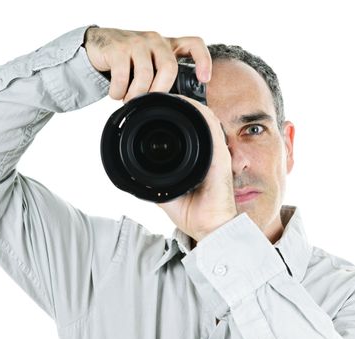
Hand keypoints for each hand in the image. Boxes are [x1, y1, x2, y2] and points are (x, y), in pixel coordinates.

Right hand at [83, 26, 211, 102]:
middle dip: (159, 91)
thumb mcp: (150, 65)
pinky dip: (119, 91)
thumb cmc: (128, 60)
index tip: (204, 80)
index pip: (194, 44)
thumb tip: (172, 105)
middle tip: (148, 102)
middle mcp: (156, 41)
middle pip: (169, 68)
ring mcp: (137, 42)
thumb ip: (162, 77)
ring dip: (136, 95)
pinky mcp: (118, 48)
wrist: (98, 45)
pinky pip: (123, 76)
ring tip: (128, 100)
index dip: (203, 61)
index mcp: (168, 45)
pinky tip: (116, 93)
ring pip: (145, 75)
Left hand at [157, 95, 236, 242]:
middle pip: (193, 118)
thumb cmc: (192, 212)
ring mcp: (215, 151)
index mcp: (196, 158)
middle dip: (175, 105)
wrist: (209, 227)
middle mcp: (207, 151)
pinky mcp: (220, 156)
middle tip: (155, 97)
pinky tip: (185, 103)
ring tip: (166, 94)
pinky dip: (199, 112)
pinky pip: (211, 127)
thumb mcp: (165, 193)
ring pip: (203, 116)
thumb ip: (153, 181)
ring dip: (185, 103)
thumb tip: (134, 175)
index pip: (185, 129)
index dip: (171, 114)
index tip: (152, 107)